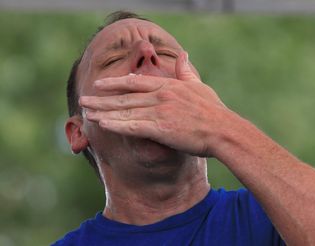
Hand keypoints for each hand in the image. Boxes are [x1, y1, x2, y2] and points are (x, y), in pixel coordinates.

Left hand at [79, 52, 227, 155]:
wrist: (223, 130)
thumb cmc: (213, 110)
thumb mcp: (199, 86)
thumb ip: (186, 71)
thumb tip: (183, 54)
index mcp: (168, 85)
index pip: (136, 82)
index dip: (116, 83)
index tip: (100, 84)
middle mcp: (160, 96)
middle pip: (125, 96)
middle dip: (102, 98)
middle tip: (84, 98)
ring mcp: (160, 111)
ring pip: (125, 111)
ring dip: (103, 112)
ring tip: (86, 112)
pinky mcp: (161, 128)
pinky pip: (133, 126)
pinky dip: (116, 125)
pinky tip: (102, 124)